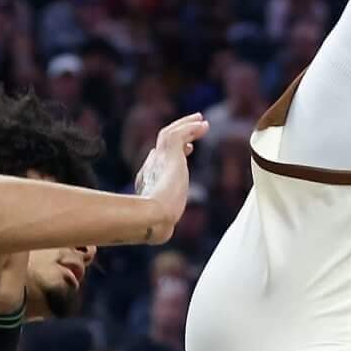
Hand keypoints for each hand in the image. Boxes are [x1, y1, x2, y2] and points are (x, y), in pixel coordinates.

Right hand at [135, 113, 207, 234]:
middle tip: (195, 126)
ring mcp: (158, 158)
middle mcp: (151, 165)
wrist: (154, 217)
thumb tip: (163, 231)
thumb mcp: (162, 220)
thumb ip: (162, 218)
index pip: (158, 159)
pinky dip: (191, 128)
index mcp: (147, 180)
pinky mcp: (168, 153)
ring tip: (201, 119)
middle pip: (162, 142)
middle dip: (178, 131)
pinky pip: (180, 133)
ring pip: (169, 132)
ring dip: (186, 124)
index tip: (188, 149)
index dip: (173, 151)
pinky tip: (203, 126)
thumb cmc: (158, 224)